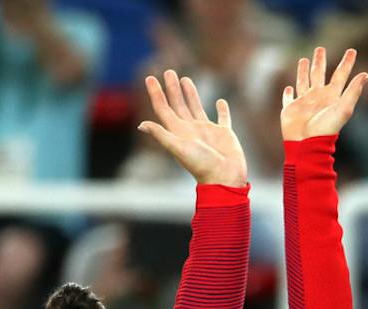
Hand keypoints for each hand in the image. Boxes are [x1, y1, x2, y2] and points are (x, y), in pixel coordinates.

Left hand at [138, 70, 247, 186]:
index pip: (163, 108)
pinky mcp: (224, 134)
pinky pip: (223, 118)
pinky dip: (222, 110)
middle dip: (172, 88)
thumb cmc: (202, 166)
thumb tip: (142, 124)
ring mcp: (207, 131)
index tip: (150, 77)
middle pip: (178, 104)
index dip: (156, 93)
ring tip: (185, 79)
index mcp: (178, 131)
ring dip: (190, 94)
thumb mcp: (179, 149)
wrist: (225, 179)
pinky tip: (220, 101)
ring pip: (196, 107)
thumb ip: (162, 135)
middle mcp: (190, 129)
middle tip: (168, 71)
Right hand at [280, 47, 367, 142]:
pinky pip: (289, 98)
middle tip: (320, 48)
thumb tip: (367, 75)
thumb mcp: (344, 108)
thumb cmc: (326, 128)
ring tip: (304, 59)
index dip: (347, 63)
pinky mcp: (291, 109)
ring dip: (303, 71)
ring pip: (303, 81)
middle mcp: (318, 97)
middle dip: (320, 61)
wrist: (308, 144)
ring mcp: (304, 102)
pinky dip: (288, 92)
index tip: (352, 50)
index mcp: (332, 96)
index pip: (341, 74)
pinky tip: (288, 87)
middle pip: (319, 74)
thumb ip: (353, 91)